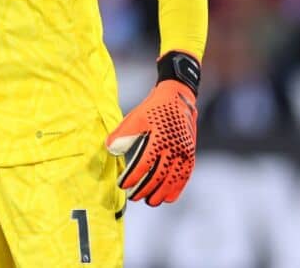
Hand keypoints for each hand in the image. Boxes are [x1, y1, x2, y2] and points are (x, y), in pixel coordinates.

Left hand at [106, 52, 199, 205]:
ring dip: (161, 193)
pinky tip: (169, 198)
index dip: (133, 177)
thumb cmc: (153, 108)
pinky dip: (177, 189)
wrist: (178, 97)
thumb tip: (109, 149)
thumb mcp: (136, 117)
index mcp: (159, 139)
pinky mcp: (190, 154)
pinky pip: (185, 176)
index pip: (144, 164)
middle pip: (159, 176)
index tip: (123, 185)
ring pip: (173, 179)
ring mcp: (185, 152)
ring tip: (149, 201)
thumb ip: (123, 134)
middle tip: (133, 197)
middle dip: (145, 189)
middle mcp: (174, 148)